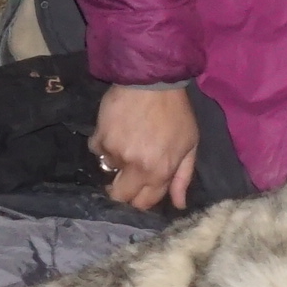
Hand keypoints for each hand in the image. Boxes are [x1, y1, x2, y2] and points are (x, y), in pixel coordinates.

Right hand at [95, 83, 199, 209]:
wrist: (152, 81)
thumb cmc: (176, 113)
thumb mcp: (189, 145)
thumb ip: (183, 178)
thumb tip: (179, 205)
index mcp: (159, 171)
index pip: (143, 203)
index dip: (142, 199)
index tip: (141, 190)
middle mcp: (135, 167)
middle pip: (120, 196)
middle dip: (123, 190)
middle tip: (127, 176)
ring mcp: (115, 153)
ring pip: (109, 170)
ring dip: (116, 161)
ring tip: (128, 141)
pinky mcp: (100, 138)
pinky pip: (97, 151)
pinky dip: (104, 144)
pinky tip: (115, 130)